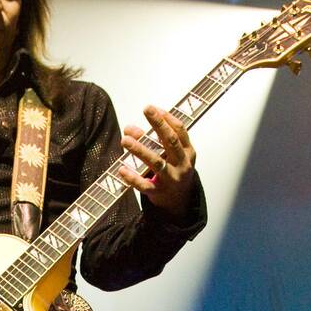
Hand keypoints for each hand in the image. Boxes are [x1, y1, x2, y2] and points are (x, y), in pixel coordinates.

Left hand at [117, 105, 196, 219]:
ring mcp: (171, 179)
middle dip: (159, 124)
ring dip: (140, 150)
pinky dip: (133, 178)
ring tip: (125, 140)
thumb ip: (149, 140)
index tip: (153, 108)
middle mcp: (182, 164)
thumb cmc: (173, 171)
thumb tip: (129, 128)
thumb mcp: (167, 154)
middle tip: (146, 109)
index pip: (179, 131)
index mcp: (187, 152)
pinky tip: (122, 169)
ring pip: (157, 163)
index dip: (167, 118)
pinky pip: (145, 185)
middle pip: (171, 142)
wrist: (179, 201)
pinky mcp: (159, 193)